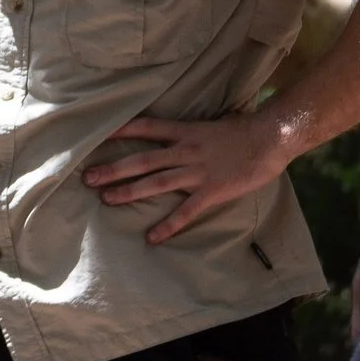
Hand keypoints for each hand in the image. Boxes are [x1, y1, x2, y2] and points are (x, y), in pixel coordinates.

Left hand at [82, 114, 286, 245]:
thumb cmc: (244, 130)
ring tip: (105, 199)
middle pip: (142, 160)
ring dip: (129, 191)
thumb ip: (190, 131)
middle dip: (113, 169)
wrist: (271, 138)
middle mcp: (185, 150)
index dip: (120, 130)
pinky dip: (168, 225)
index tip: (96, 135)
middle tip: (88, 177)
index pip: (145, 127)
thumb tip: (177, 131)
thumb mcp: (210, 124)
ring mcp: (197, 171)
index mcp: (184, 131)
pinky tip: (152, 237)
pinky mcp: (212, 191)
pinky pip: (186, 211)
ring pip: (156, 182)